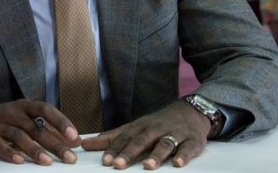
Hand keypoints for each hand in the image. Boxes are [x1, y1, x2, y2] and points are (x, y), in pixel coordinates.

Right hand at [0, 99, 81, 164]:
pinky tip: (19, 161)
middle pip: (36, 128)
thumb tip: (76, 141)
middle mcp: (13, 113)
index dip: (61, 122)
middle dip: (54, 144)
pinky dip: (9, 152)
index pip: (45, 109)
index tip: (75, 137)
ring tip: (47, 163)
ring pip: (19, 136)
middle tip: (69, 158)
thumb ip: (51, 129)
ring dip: (34, 150)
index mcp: (25, 106)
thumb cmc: (8, 121)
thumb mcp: (28, 120)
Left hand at [82, 101, 208, 169]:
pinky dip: (183, 156)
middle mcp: (156, 129)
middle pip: (142, 141)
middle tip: (118, 165)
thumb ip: (111, 137)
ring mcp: (175, 134)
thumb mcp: (135, 127)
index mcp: (141, 127)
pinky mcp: (192, 141)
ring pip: (165, 144)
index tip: (104, 161)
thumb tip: (85, 143)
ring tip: (147, 166)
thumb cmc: (157, 123)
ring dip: (156, 155)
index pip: (125, 137)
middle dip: (129, 153)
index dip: (114, 149)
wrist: (191, 111)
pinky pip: (188, 148)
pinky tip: (178, 164)